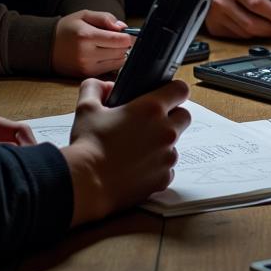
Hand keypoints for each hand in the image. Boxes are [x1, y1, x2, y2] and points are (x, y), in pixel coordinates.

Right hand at [51, 10, 132, 78]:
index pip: (118, 40)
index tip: (128, 33)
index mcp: (86, 36)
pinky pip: (109, 70)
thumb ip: (105, 18)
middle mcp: (87, 54)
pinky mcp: (86, 75)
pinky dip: (112, 62)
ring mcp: (86, 67)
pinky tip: (104, 55)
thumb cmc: (68, 28)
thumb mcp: (84, 15)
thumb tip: (123, 27)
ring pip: (118, 62)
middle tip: (118, 38)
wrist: (46, 47)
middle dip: (124, 45)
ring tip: (109, 46)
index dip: (128, 36)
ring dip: (119, 54)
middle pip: (120, 52)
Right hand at [63, 77, 191, 225]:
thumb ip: (96, 88)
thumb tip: (105, 87)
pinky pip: (168, 168)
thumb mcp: (87, 107)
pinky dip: (157, 166)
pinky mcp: (163, 178)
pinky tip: (137, 167)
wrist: (86, 184)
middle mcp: (165, 131)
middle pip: (184, 116)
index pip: (181, 89)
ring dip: (162, 143)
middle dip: (172, 116)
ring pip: (175, 144)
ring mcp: (167, 156)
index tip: (165, 95)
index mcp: (152, 109)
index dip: (174, 90)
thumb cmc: (88, 146)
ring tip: (138, 147)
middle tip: (150, 122)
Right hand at [202, 0, 270, 38]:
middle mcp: (221, 0)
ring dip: (260, 32)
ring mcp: (214, 14)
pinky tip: (253, 24)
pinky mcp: (213, 25)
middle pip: (249, 22)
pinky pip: (236, 36)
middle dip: (268, 27)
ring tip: (269, 25)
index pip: (256, 3)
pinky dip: (248, 33)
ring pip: (244, 33)